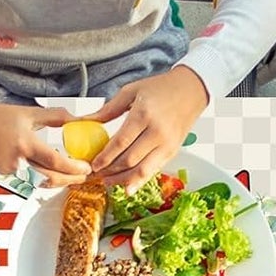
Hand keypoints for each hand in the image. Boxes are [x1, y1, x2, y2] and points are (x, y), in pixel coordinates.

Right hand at [0, 101, 91, 187]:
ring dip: (56, 178)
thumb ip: (56, 117)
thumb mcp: (31, 113)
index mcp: (26, 143)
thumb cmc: (2, 116)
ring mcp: (10, 169)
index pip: (55, 162)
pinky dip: (39, 174)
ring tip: (69, 174)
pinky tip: (45, 168)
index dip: (73, 168)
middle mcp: (17, 160)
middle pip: (49, 178)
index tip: (87, 169)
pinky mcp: (5, 174)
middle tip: (83, 176)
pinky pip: (27, 176)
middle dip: (69, 179)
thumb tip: (78, 119)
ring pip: (39, 179)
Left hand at [88, 66, 208, 190]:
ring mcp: (167, 143)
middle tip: (96, 175)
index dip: (105, 157)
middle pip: (129, 160)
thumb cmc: (161, 88)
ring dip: (122, 180)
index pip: (120, 143)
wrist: (192, 88)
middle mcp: (157, 131)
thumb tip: (84, 121)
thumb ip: (108, 110)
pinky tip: (127, 188)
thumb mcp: (131, 91)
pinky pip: (154, 171)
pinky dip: (139, 182)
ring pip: (142, 170)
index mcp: (144, 114)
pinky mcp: (173, 151)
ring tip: (108, 182)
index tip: (93, 165)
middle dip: (110, 171)